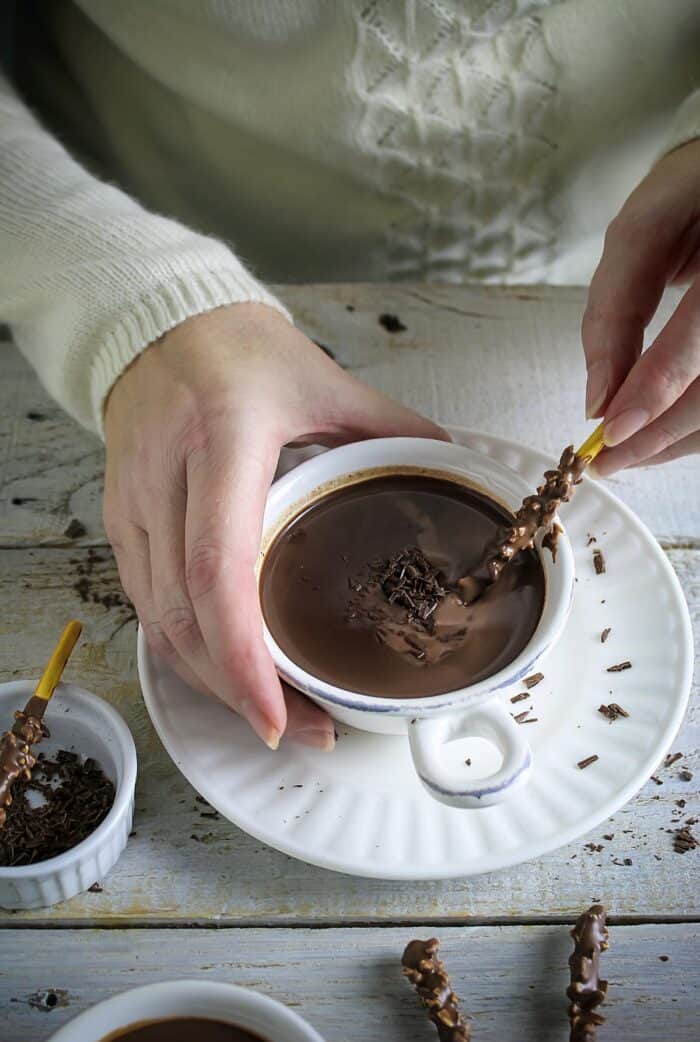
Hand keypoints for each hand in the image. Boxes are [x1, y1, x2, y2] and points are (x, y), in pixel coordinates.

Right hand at [103, 303, 447, 748]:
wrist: (158, 325)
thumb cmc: (239, 349)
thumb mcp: (324, 379)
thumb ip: (392, 426)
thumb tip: (452, 465)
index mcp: (224, 441)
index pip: (219, 568)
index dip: (244, 655)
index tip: (279, 714)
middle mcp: (167, 480)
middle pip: (185, 618)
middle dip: (239, 692)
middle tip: (302, 729)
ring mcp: (133, 505)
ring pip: (159, 623)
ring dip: (213, 681)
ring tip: (275, 712)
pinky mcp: (121, 520)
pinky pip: (146, 604)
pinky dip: (187, 647)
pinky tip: (228, 669)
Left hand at [582, 138, 699, 475]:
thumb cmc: (695, 190)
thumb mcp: (647, 222)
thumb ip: (617, 307)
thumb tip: (599, 399)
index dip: (657, 386)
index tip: (609, 432)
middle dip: (662, 433)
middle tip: (608, 461)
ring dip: (680, 439)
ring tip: (631, 453)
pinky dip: (695, 420)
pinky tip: (665, 429)